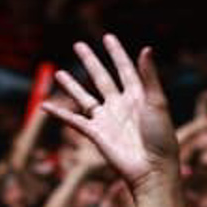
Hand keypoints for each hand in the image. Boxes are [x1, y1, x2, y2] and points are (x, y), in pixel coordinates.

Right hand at [48, 36, 179, 192]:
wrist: (152, 169)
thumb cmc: (161, 137)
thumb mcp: (157, 102)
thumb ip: (149, 76)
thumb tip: (146, 48)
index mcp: (138, 96)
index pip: (125, 69)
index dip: (116, 53)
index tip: (107, 37)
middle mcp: (120, 105)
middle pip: (101, 78)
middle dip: (91, 62)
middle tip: (78, 45)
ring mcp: (107, 119)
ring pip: (85, 97)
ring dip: (72, 85)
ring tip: (59, 73)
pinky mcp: (96, 134)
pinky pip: (73, 120)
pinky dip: (58, 113)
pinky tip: (44, 106)